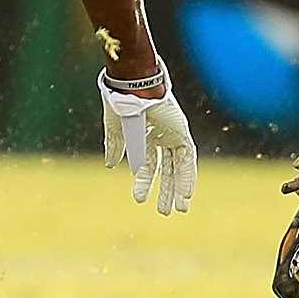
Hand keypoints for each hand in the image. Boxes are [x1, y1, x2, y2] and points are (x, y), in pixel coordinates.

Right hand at [100, 73, 196, 213]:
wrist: (133, 85)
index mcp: (145, 136)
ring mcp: (174, 135)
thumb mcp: (115, 129)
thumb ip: (115, 145)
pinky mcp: (182, 133)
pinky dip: (188, 176)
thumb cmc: (122, 102)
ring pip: (179, 167)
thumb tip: (109, 164)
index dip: (145, 182)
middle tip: (165, 212)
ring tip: (180, 209)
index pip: (148, 165)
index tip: (140, 199)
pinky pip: (189, 159)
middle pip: (167, 170)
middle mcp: (162, 137)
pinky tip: (187, 193)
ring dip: (180, 188)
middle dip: (166, 191)